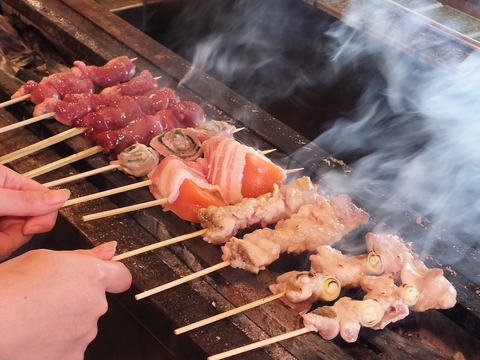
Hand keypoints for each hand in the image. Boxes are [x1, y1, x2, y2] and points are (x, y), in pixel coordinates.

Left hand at [0, 165, 69, 258]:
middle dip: (19, 233)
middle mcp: (7, 201)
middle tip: (1, 236)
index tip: (28, 228)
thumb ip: (26, 200)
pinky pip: (8, 247)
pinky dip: (0, 249)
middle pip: (34, 221)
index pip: (44, 198)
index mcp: (8, 182)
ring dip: (5, 244)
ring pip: (20, 238)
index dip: (42, 215)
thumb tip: (64, 196)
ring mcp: (0, 219)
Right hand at [0, 242, 131, 359]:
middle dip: (79, 301)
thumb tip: (108, 252)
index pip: (121, 276)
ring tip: (37, 319)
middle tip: (48, 300)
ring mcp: (85, 334)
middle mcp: (96, 305)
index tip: (103, 279)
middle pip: (97, 302)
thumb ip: (84, 257)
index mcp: (92, 276)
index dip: (112, 277)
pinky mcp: (73, 357)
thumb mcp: (44, 258)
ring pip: (83, 326)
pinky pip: (71, 348)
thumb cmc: (9, 288)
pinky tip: (37, 337)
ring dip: (68, 323)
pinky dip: (59, 345)